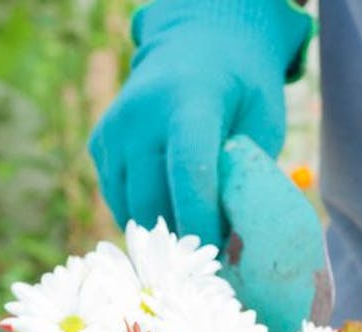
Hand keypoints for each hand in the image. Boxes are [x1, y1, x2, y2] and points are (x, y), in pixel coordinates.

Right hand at [88, 0, 310, 248]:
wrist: (195, 45)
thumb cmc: (241, 90)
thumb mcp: (261, 120)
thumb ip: (247, 172)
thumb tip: (237, 240)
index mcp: (189, 101)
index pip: (188, 170)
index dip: (200, 220)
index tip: (217, 254)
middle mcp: (141, 114)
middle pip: (153, 199)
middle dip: (182, 237)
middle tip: (211, 257)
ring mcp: (114, 129)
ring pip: (131, 208)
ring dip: (162, 231)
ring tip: (193, 234)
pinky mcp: (99, 144)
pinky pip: (118, 200)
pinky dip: (144, 215)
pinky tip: (169, 210)